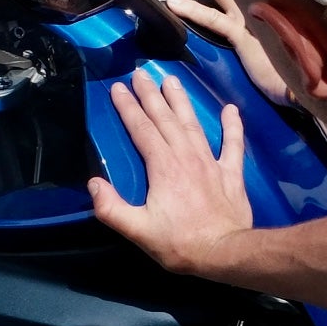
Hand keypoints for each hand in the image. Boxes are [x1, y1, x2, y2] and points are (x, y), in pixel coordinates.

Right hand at [85, 67, 252, 278]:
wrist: (226, 253)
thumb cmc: (180, 243)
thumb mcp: (138, 231)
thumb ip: (112, 208)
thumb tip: (93, 184)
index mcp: (163, 166)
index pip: (141, 129)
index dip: (128, 107)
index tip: (118, 87)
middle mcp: (186, 156)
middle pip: (165, 118)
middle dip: (151, 94)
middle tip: (141, 73)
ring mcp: (211, 162)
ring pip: (193, 124)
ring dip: (181, 101)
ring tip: (171, 80)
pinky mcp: (231, 174)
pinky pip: (233, 144)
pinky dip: (232, 126)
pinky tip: (231, 110)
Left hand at [164, 0, 293, 108]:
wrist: (305, 86)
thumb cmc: (293, 65)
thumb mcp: (278, 37)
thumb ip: (268, 22)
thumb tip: (257, 12)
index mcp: (266, 3)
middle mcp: (258, 5)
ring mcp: (251, 19)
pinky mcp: (244, 37)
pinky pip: (214, 20)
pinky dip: (192, 10)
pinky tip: (173, 3)